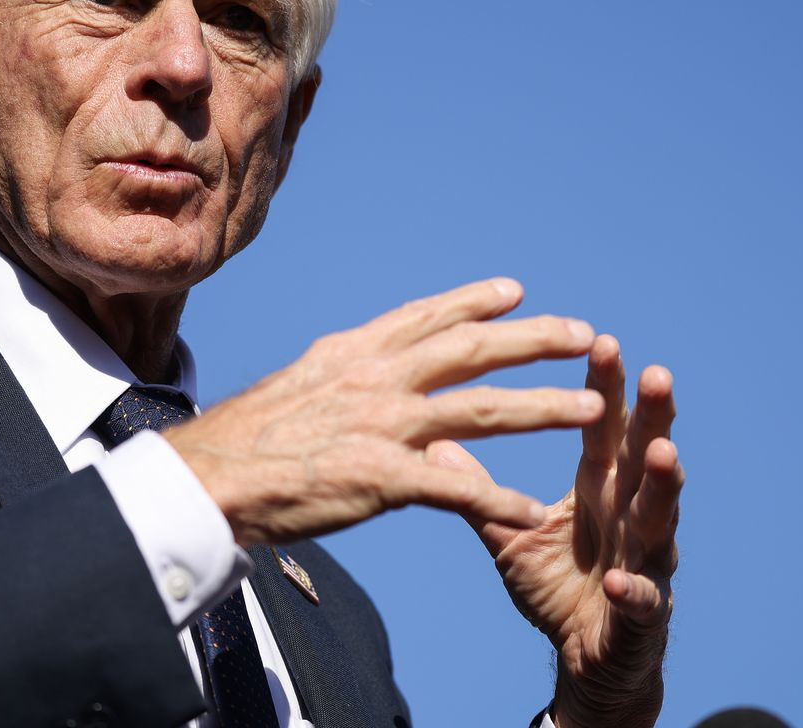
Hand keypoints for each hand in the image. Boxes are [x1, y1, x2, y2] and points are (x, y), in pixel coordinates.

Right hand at [163, 279, 604, 545]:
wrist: (210, 477)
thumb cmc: (246, 439)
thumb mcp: (300, 383)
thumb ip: (346, 373)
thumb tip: (368, 364)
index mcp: (355, 353)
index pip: (428, 317)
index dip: (476, 302)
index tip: (516, 292)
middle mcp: (377, 378)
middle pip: (473, 350)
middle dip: (535, 340)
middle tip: (584, 334)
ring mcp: (383, 426)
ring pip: (482, 408)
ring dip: (544, 407)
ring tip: (592, 409)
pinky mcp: (382, 478)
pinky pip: (457, 488)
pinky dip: (499, 499)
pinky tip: (533, 511)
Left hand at [428, 335, 681, 727]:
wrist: (586, 656)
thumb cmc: (558, 583)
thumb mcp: (510, 533)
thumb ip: (478, 489)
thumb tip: (434, 440)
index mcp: (600, 488)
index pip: (604, 428)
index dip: (606, 387)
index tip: (603, 340)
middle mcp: (629, 513)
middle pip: (644, 457)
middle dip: (653, 417)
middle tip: (656, 373)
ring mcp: (644, 559)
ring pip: (659, 518)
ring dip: (661, 487)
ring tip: (660, 454)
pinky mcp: (643, 611)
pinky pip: (641, 597)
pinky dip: (633, 588)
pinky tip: (621, 579)